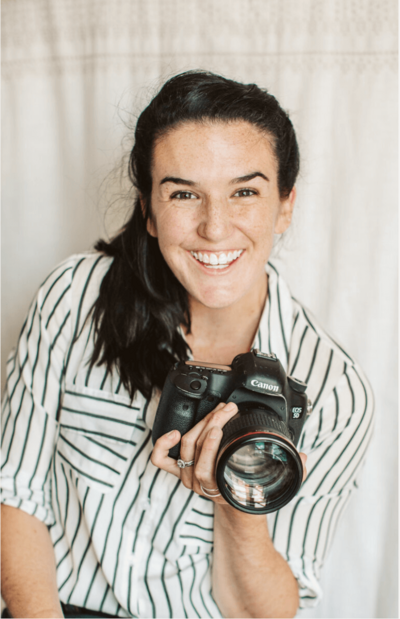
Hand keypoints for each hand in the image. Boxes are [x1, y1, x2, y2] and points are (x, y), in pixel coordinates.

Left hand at [151, 401, 308, 501]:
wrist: (239, 506)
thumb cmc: (253, 493)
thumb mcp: (274, 486)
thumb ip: (294, 474)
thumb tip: (304, 458)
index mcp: (218, 489)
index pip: (205, 468)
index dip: (211, 444)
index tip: (224, 425)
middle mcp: (200, 485)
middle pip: (195, 449)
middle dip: (212, 422)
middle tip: (229, 408)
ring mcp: (187, 477)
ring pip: (184, 447)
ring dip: (200, 423)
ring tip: (219, 410)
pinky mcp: (180, 470)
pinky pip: (162, 460)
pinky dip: (163, 444)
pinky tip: (174, 431)